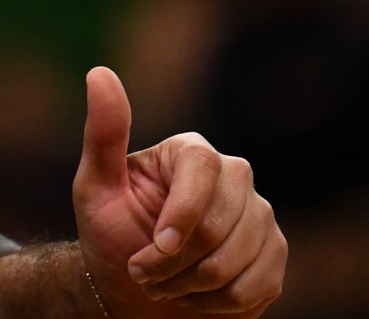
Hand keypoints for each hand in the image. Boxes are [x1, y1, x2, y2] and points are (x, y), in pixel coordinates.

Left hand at [70, 67, 285, 316]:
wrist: (133, 289)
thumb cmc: (111, 232)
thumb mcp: (95, 186)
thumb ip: (104, 134)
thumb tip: (100, 73)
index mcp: (192, 152)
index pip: (203, 169)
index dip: (183, 213)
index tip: (158, 245)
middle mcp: (234, 176)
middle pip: (221, 222)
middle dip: (176, 261)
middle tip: (143, 271)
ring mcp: (259, 215)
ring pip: (238, 259)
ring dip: (190, 286)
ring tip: (164, 283)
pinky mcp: (273, 254)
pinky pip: (256, 287)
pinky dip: (216, 304)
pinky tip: (194, 295)